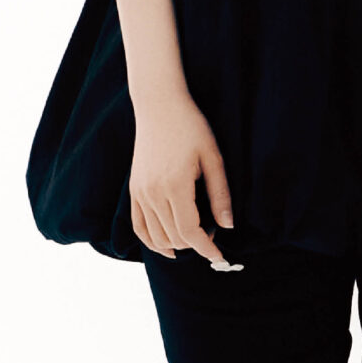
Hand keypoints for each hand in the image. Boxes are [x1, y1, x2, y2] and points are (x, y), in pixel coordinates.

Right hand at [130, 90, 239, 264]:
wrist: (159, 106)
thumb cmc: (191, 127)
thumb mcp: (213, 158)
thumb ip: (220, 195)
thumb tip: (228, 226)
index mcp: (175, 186)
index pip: (190, 232)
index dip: (207, 249)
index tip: (221, 256)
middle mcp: (153, 193)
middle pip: (175, 237)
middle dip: (197, 243)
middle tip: (214, 230)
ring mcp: (140, 193)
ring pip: (156, 237)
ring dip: (177, 244)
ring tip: (196, 234)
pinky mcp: (133, 190)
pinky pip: (138, 227)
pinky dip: (152, 241)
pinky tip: (168, 247)